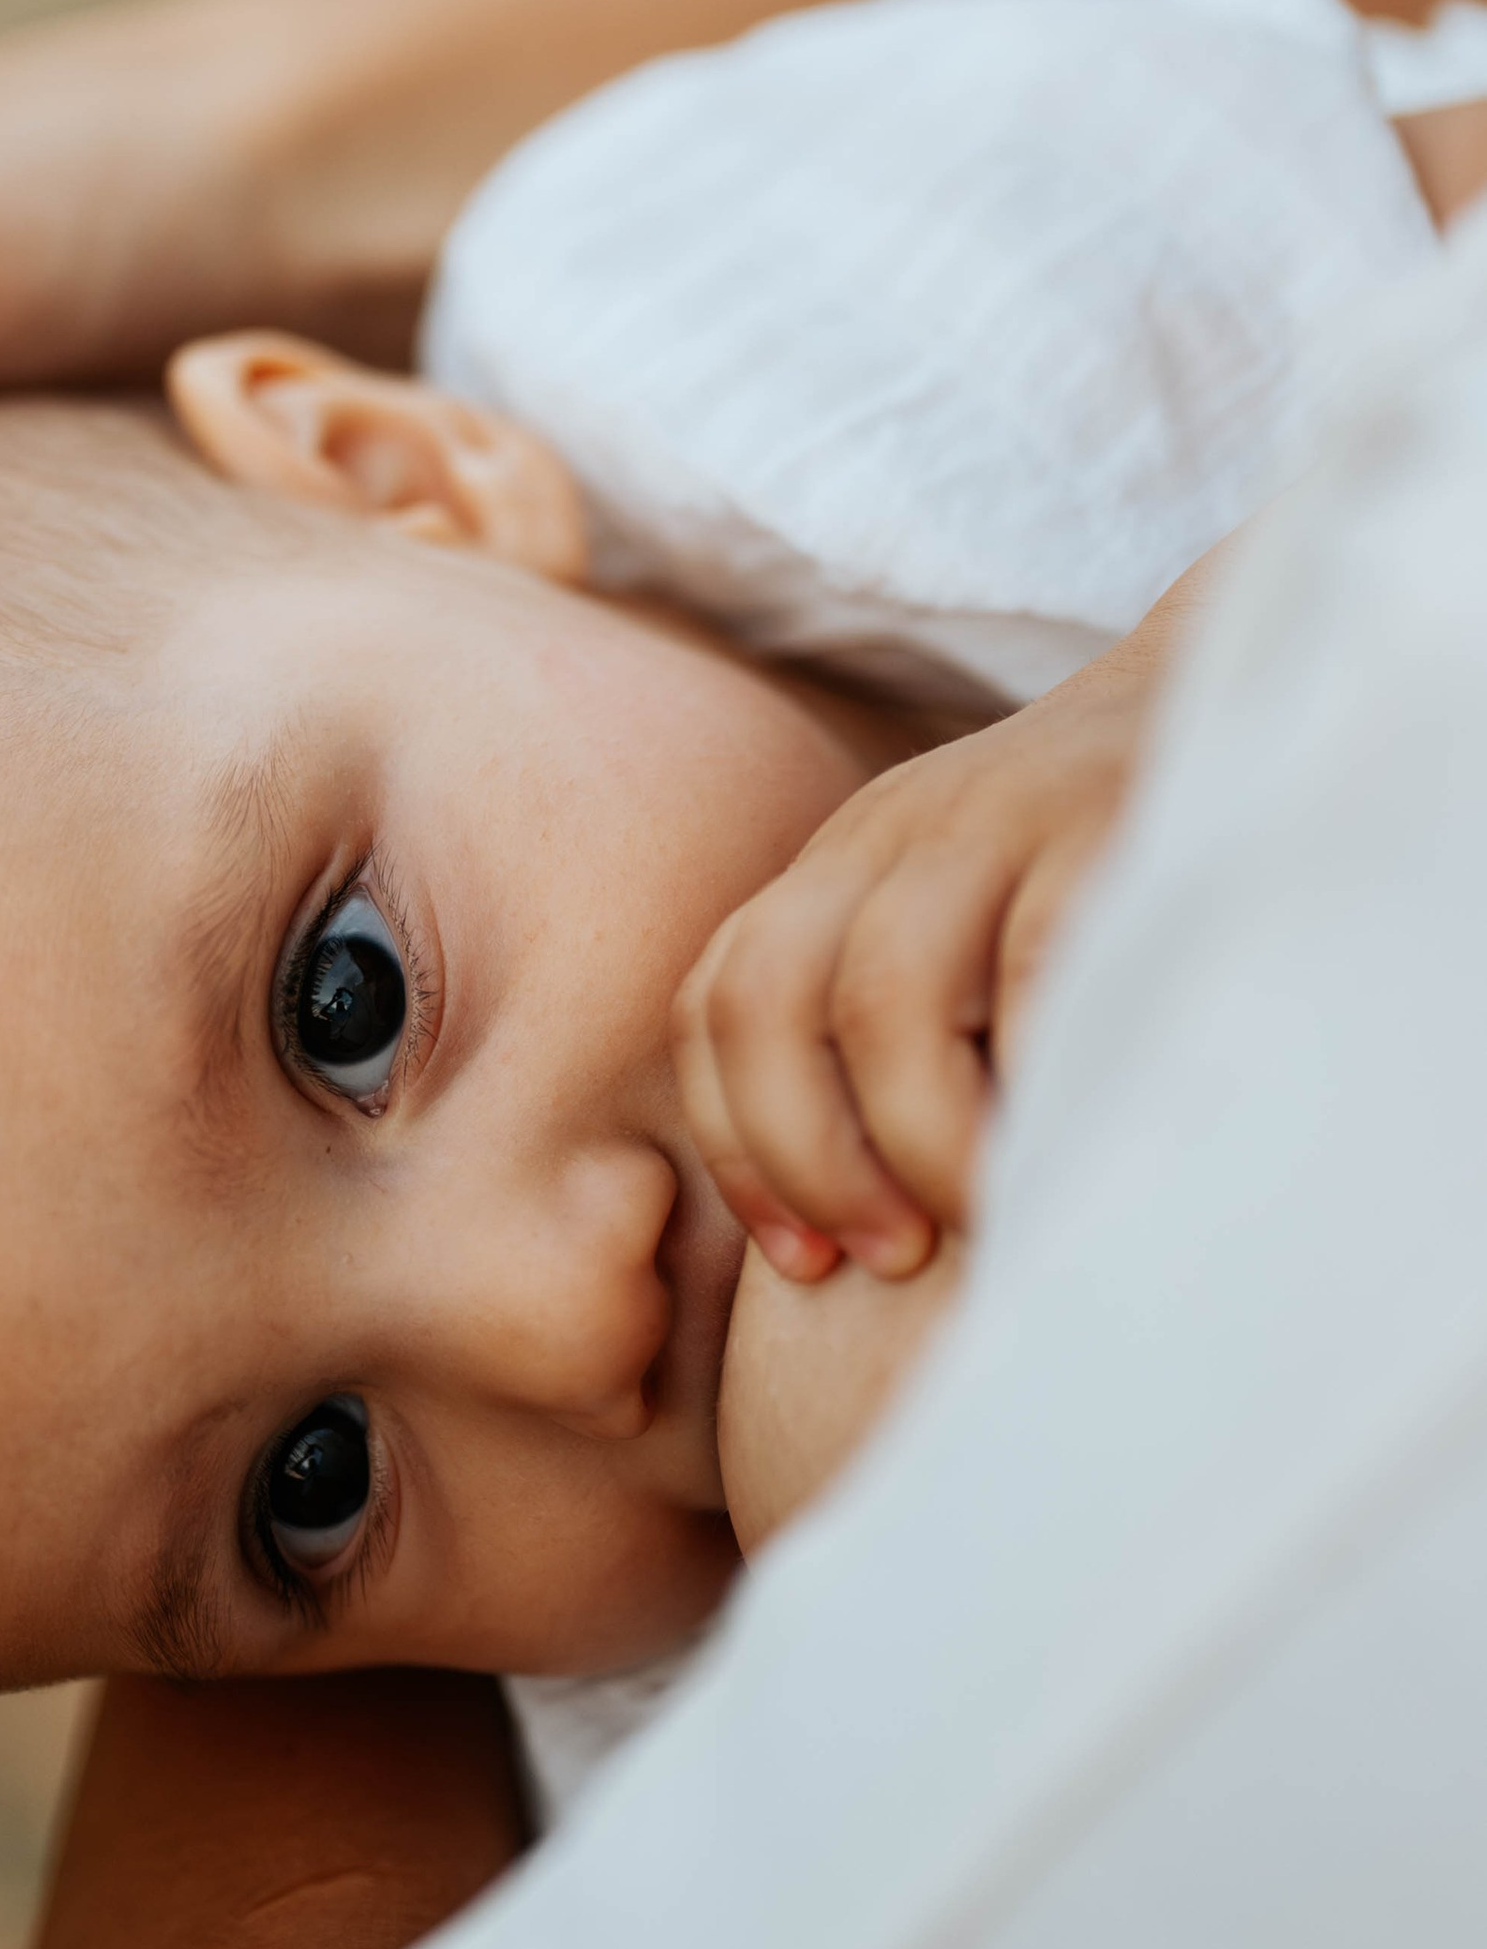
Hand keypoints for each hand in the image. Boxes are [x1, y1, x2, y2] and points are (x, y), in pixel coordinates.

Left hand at [670, 583, 1199, 1277]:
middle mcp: (895, 831)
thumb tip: (862, 1234)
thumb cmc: (1096, 866)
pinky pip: (1032, 964)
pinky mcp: (1104, 824)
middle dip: (805, 1154)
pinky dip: (1030, 1072)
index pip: (720, 1000)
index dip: (738, 1149)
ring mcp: (997, 818)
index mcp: (844, 862)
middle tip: (886, 1253)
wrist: (1230, 686)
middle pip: (769, 996)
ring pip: (883, 993)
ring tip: (972, 1215)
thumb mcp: (968, 917)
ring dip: (913, 1139)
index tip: (803, 1262)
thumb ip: (903, 1025)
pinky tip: (1062, 1143)